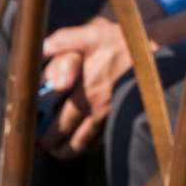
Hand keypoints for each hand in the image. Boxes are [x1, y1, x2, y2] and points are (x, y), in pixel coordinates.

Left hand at [38, 14, 135, 155]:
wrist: (153, 47)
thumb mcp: (88, 35)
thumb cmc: (119, 40)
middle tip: (40, 145)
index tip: (32, 133)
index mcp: (85, 91)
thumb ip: (59, 44)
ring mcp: (111, 115)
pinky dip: (86, 144)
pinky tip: (80, 139)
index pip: (57, 123)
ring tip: (57, 150)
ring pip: (84, 144)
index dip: (42, 132)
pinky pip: (99, 139)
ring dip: (67, 150)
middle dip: (51, 144)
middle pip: (68, 138)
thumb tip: (35, 53)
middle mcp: (97, 108)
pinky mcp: (122, 116)